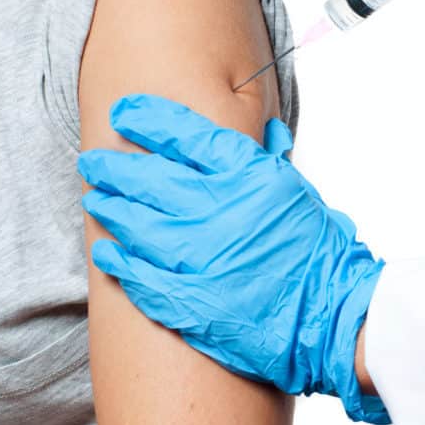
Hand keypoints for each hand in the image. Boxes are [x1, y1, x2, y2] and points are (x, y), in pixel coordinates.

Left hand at [78, 94, 389, 424]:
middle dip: (113, 167)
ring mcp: (201, 257)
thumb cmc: (317, 247)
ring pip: (136, 225)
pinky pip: (141, 276)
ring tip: (96, 201)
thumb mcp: (293, 188)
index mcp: (248, 176)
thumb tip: (251, 127)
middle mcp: (219, 210)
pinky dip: (119, 262)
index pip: (186, 135)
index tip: (123, 112)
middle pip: (149, 178)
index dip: (148, 120)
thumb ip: (262, 159)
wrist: (332, 312)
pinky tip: (106, 251)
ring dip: (110, 210)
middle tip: (92, 162)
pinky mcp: (192, 300)